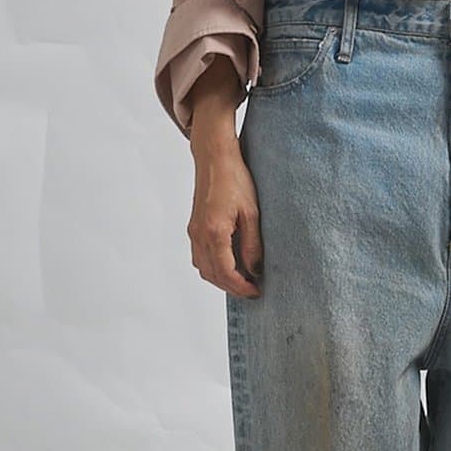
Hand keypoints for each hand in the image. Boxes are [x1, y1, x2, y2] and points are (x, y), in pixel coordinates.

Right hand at [188, 144, 263, 297]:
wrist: (214, 159)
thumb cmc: (235, 180)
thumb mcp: (251, 213)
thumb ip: (252, 245)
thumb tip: (255, 270)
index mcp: (214, 232)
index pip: (226, 273)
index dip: (241, 287)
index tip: (256, 291)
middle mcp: (199, 235)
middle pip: (212, 275)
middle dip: (231, 287)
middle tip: (252, 290)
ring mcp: (193, 232)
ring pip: (203, 268)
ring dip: (221, 279)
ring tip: (243, 280)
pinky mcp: (193, 228)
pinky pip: (199, 257)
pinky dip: (213, 267)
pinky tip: (229, 264)